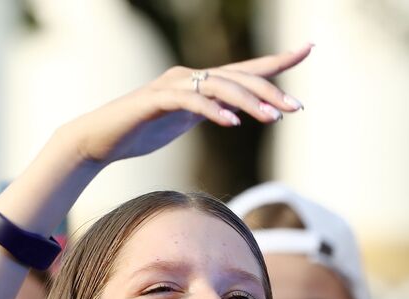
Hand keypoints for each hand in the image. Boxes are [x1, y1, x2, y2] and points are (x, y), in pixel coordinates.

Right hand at [57, 44, 310, 167]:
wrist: (99, 139)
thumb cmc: (139, 131)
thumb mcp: (182, 121)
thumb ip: (206, 112)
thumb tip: (231, 113)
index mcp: (200, 82)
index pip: (246, 68)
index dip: (278, 59)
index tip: (309, 48)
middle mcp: (189, 76)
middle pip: (239, 77)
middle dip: (271, 90)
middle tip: (296, 108)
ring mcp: (172, 85)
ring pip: (220, 87)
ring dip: (249, 102)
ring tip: (273, 117)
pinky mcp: (156, 99)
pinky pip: (191, 101)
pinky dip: (213, 110)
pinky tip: (231, 122)